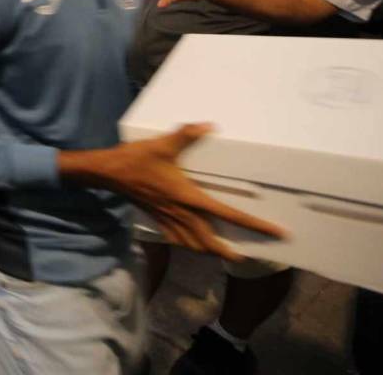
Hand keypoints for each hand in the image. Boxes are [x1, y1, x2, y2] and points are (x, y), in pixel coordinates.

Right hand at [91, 124, 284, 260]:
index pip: (227, 214)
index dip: (254, 225)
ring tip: (219, 253)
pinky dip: (186, 244)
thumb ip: (187, 134)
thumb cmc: (136, 159)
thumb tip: (209, 126)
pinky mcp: (156, 217)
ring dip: (207, 250)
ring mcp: (167, 218)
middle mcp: (180, 212)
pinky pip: (175, 238)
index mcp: (188, 197)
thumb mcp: (163, 144)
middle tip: (242, 257)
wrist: (108, 172)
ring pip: (192, 243)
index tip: (275, 232)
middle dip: (227, 251)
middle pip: (209, 240)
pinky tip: (189, 242)